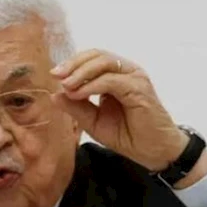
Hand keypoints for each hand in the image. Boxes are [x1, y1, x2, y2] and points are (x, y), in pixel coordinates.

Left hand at [50, 49, 189, 172]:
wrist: (153, 152)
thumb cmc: (127, 135)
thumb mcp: (94, 121)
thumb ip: (76, 107)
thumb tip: (54, 94)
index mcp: (116, 75)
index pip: (92, 58)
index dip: (72, 63)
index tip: (54, 74)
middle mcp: (127, 72)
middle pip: (97, 55)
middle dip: (74, 63)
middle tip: (57, 75)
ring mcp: (135, 78)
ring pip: (104, 62)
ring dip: (81, 72)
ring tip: (66, 85)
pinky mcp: (140, 89)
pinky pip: (111, 80)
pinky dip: (92, 85)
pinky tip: (79, 93)